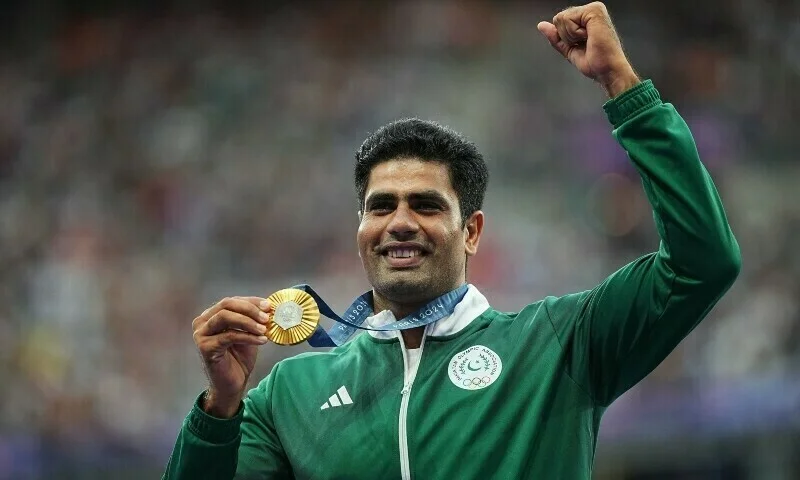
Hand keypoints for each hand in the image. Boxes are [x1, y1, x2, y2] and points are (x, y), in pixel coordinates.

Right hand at [192, 296, 273, 417]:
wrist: (232, 384)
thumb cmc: (239, 358)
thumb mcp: (248, 333)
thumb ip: (253, 319)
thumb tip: (269, 307)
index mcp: (211, 315)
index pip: (232, 301)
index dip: (252, 301)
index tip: (269, 306)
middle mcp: (202, 322)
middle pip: (226, 304)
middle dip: (250, 309)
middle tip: (266, 317)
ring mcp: (201, 334)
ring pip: (225, 317)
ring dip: (248, 322)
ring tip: (264, 329)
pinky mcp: (204, 347)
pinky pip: (228, 336)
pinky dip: (248, 336)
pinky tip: (261, 340)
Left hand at [537, 2, 639, 97]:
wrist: (607, 70)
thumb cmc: (595, 63)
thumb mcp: (569, 49)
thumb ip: (556, 37)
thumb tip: (541, 25)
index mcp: (587, 18)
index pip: (560, 21)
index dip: (564, 38)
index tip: (581, 45)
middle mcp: (591, 11)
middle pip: (559, 18)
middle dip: (566, 37)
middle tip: (584, 44)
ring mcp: (594, 9)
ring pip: (561, 18)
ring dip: (571, 36)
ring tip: (587, 41)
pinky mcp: (594, 11)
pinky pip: (568, 19)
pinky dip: (574, 33)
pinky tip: (589, 37)